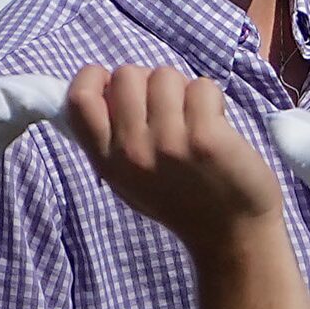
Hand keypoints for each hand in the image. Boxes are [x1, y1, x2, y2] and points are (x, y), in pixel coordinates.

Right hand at [65, 66, 282, 253]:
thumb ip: (112, 138)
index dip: (95, 78)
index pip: (78, 99)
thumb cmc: (180, 199)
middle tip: (169, 105)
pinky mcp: (205, 138)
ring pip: (166, 75)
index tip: (117, 85)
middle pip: (126, 75)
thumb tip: (105, 87)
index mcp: (106, 160)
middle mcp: (131, 151)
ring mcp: (168, 143)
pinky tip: (217, 122)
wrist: (230, 233)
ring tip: (195, 117)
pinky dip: (212, 98)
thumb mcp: (128, 178)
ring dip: (184, 88)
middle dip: (149, 80)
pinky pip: (202, 87)